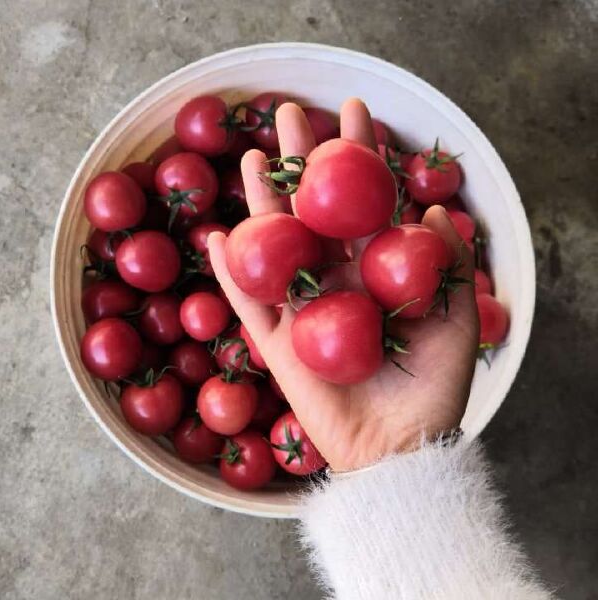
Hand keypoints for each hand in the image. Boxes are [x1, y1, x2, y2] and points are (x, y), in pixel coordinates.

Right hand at [208, 99, 478, 471]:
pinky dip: (232, 272)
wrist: (396, 447)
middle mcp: (337, 282)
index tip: (356, 109)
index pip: (366, 204)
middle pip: (315, 212)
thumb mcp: (455, 322)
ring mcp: (303, 309)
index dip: (362, 157)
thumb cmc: (431, 389)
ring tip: (254, 158)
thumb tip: (437, 210)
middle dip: (305, 163)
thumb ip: (447, 267)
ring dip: (264, 203)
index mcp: (378, 273)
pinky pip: (247, 303)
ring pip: (277, 246)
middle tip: (292, 113)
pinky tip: (220, 235)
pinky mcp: (277, 342)